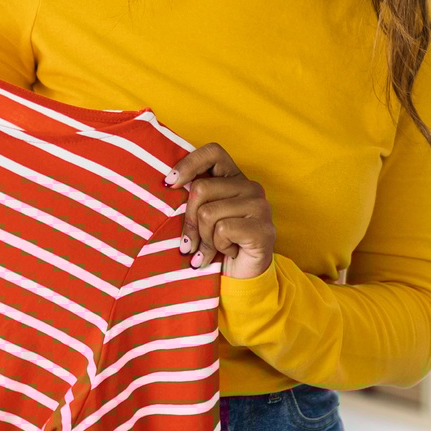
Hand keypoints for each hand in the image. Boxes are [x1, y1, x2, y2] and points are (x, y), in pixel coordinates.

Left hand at [167, 143, 274, 279]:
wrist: (243, 277)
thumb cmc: (218, 245)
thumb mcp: (202, 217)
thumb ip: (194, 199)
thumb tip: (168, 185)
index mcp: (235, 179)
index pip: (212, 152)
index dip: (188, 164)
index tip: (169, 184)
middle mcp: (251, 187)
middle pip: (201, 189)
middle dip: (189, 221)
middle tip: (192, 243)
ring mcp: (260, 207)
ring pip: (208, 213)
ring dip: (204, 238)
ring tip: (214, 248)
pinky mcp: (263, 228)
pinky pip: (222, 230)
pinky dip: (218, 246)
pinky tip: (229, 252)